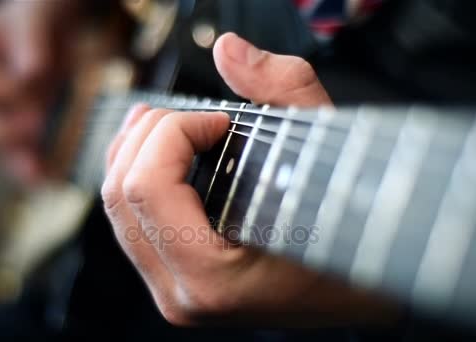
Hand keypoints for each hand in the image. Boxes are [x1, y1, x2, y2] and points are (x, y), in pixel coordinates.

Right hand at [0, 0, 80, 183]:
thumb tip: (32, 71)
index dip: (7, 88)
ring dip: (16, 162)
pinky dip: (35, 171)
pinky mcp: (23, 130)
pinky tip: (52, 179)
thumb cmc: (41, 18)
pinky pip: (20, 158)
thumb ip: (32, 37)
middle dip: (4, 131)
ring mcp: (1, 115)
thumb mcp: (36, 15)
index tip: (39, 82)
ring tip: (39, 171)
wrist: (56, 30)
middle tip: (38, 125)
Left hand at [102, 33, 398, 326]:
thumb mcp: (329, 156)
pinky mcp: (174, 281)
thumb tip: (228, 51)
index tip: (220, 120)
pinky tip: (158, 150)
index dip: (177, 132)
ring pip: (116, 207)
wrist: (359, 291)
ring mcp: (174, 293)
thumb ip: (283, 93)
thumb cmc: (353, 238)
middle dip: (150, 135)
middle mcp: (183, 295)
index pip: (149, 187)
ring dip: (135, 150)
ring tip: (166, 122)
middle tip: (196, 119)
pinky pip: (129, 221)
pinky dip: (136, 175)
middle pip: (121, 193)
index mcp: (213, 279)